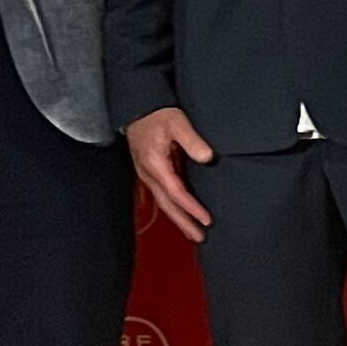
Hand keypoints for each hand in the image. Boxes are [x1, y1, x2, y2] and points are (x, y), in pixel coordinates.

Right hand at [125, 107, 214, 241]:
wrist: (139, 108)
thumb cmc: (159, 115)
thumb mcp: (177, 122)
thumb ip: (192, 140)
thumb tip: (208, 158)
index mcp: (155, 164)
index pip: (175, 192)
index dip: (191, 207)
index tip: (206, 219)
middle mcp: (149, 173)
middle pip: (167, 204)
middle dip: (183, 222)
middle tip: (200, 237)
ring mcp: (148, 174)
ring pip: (164, 202)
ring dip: (179, 218)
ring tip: (194, 233)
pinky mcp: (151, 172)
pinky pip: (163, 195)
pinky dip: (174, 207)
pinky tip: (184, 214)